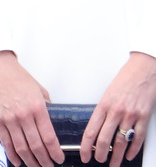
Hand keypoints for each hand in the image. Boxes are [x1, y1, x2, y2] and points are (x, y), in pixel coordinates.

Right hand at [0, 51, 63, 166]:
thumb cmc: (18, 77)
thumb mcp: (39, 90)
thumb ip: (46, 106)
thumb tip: (49, 119)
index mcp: (38, 108)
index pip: (49, 137)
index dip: (55, 152)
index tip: (58, 159)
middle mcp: (24, 115)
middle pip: (36, 146)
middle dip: (44, 160)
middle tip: (48, 166)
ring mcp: (9, 119)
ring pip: (21, 147)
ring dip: (29, 161)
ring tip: (35, 166)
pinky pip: (5, 142)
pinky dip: (12, 154)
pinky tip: (17, 161)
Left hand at [80, 52, 155, 166]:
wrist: (144, 70)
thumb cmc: (125, 79)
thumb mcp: (107, 94)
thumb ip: (103, 110)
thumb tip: (97, 127)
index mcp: (103, 105)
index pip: (90, 131)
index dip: (85, 146)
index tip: (83, 155)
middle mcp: (116, 111)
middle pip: (104, 139)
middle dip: (100, 154)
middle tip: (98, 160)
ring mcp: (131, 115)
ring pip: (121, 142)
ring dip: (116, 156)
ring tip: (113, 163)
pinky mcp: (144, 117)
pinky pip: (138, 138)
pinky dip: (133, 149)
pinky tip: (129, 155)